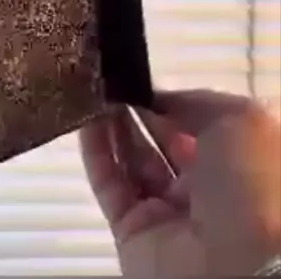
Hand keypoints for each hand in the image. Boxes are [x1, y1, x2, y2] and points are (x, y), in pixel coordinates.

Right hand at [80, 90, 280, 276]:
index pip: (197, 124)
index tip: (145, 80)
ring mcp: (167, 211)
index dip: (172, 101)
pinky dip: (95, 154)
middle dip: (138, 111)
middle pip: (162, 141)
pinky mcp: (133, 232)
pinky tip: (86, 121)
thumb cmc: (255, 183)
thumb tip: (159, 98)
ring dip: (113, 126)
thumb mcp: (240, 120)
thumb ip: (195, 102)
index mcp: (239, 161)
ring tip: (96, 93)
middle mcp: (205, 187)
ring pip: (133, 161)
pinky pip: (110, 186)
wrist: (238, 265)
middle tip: (113, 83)